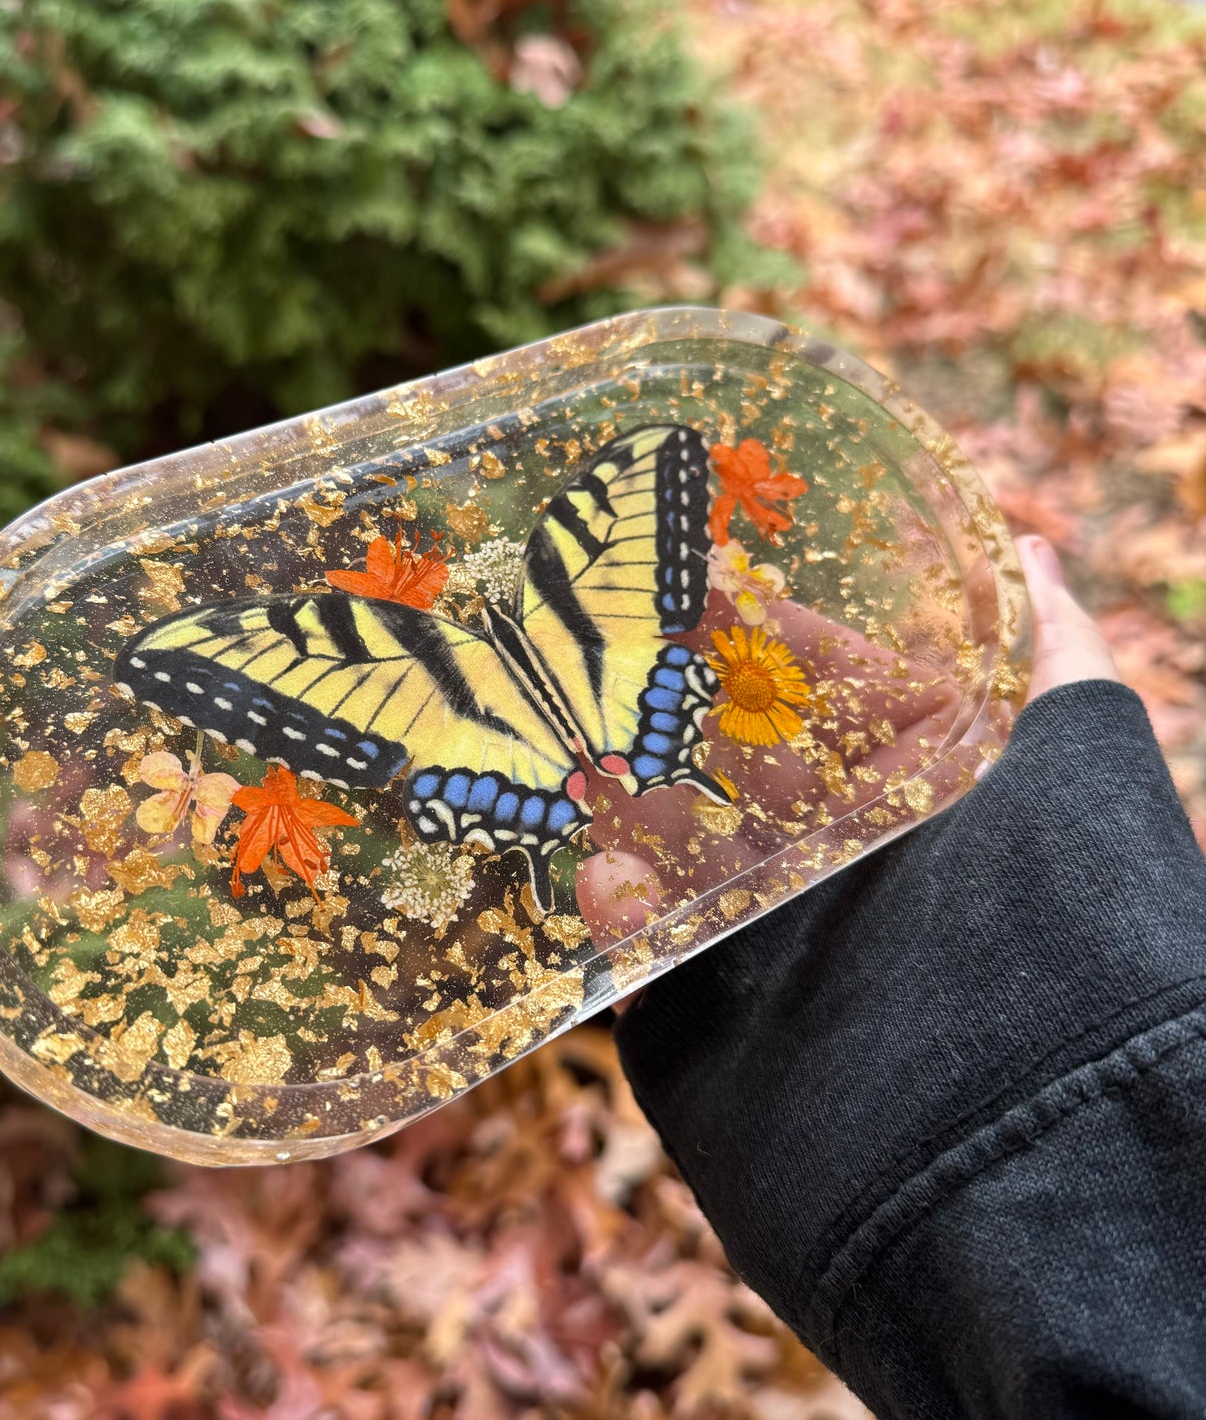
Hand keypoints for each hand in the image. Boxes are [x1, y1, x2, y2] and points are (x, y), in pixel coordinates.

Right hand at [579, 535, 1118, 997]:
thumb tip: (1038, 549)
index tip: (701, 582)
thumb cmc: (1048, 916)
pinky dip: (622, 918)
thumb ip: (1054, 653)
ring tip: (591, 775)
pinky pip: (657, 949)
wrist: (1013, 1116)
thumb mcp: (1074, 761)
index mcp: (916, 792)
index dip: (768, 634)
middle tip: (611, 664)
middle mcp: (848, 856)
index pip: (831, 689)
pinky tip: (603, 883)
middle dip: (677, 713)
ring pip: (686, 850)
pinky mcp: (730, 1006)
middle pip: (741, 764)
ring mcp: (785, 931)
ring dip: (634, 815)